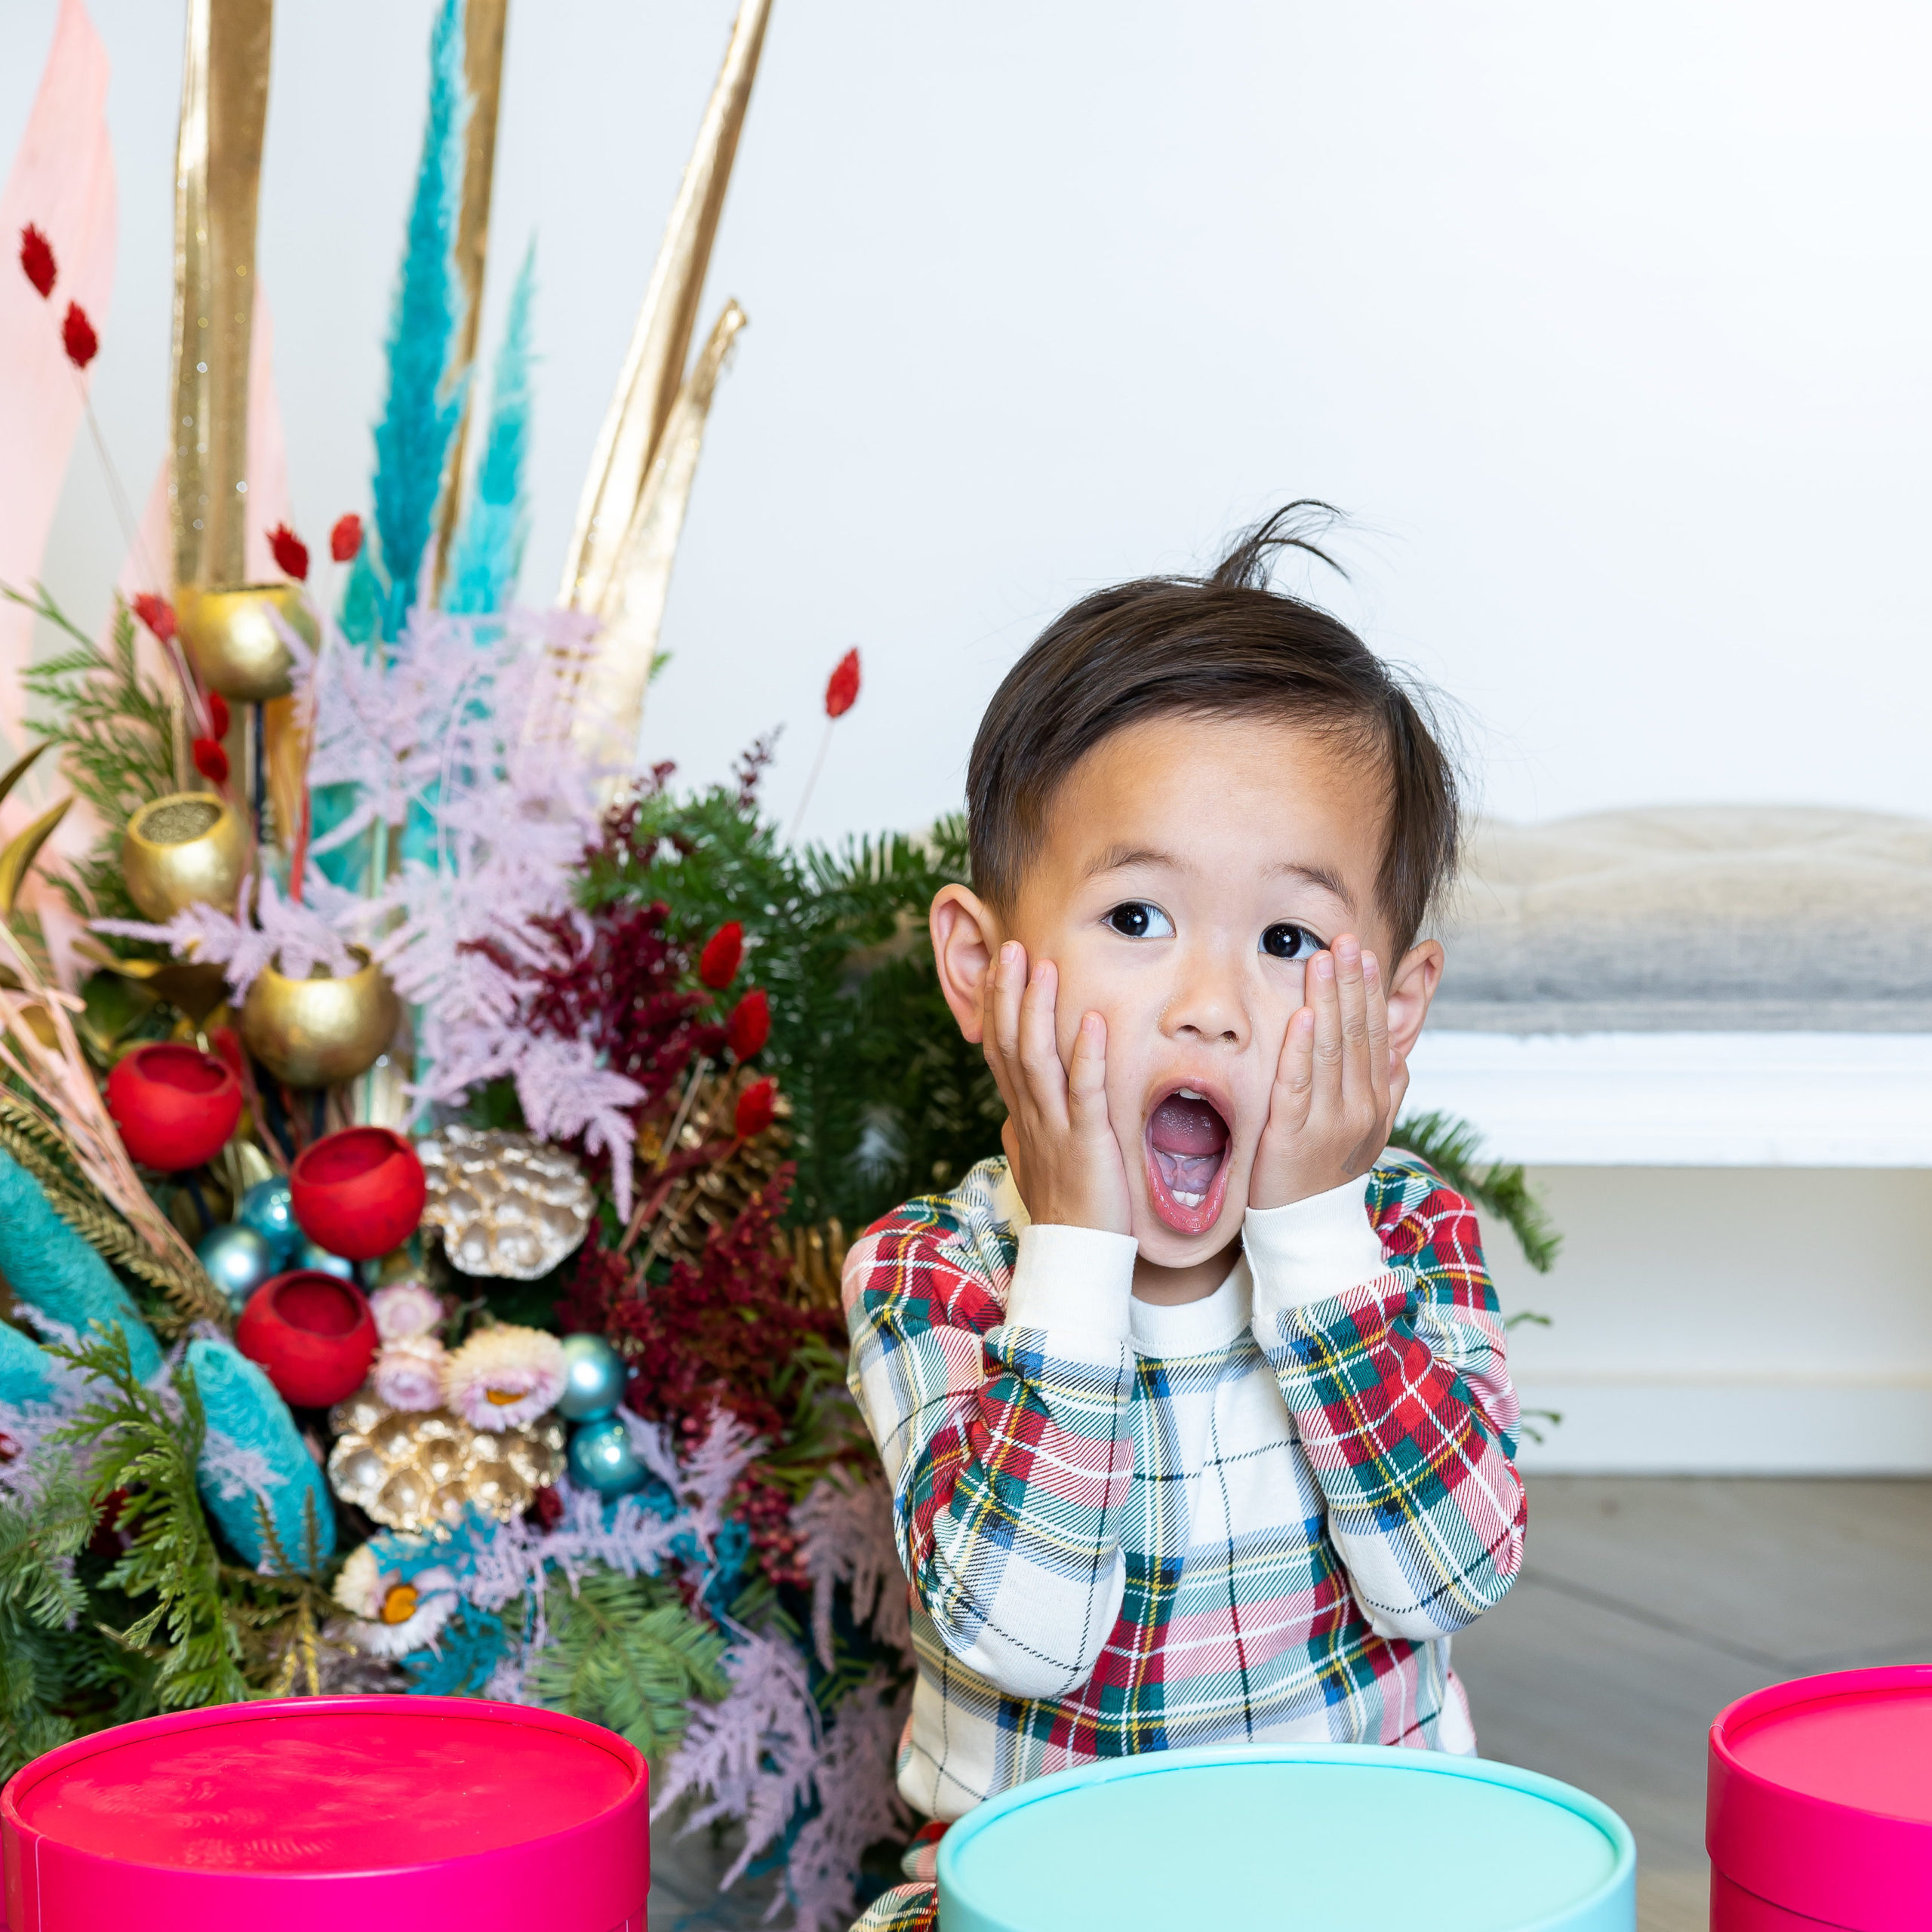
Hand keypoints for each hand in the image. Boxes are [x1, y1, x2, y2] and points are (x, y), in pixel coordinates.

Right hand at [981, 941, 1132, 1233]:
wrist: (1073, 1253)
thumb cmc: (1061, 1205)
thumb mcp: (1033, 1159)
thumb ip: (1024, 1128)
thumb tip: (1011, 1113)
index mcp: (1020, 1113)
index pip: (999, 1048)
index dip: (996, 1005)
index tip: (998, 966)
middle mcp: (1030, 1113)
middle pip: (1010, 1042)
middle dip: (1009, 993)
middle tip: (1011, 946)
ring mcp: (1054, 1127)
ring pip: (1038, 1059)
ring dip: (1040, 1010)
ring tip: (1044, 967)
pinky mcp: (1086, 1142)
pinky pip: (1083, 1092)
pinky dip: (1086, 1055)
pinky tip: (1092, 1022)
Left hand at [1249, 935, 1398, 1209]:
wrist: (1308, 1228)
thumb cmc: (1327, 1170)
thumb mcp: (1366, 1130)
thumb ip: (1385, 1090)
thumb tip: (1399, 1054)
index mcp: (1377, 1101)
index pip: (1376, 1035)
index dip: (1370, 992)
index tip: (1365, 953)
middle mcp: (1359, 1108)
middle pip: (1357, 1033)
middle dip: (1351, 983)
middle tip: (1345, 939)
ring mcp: (1329, 1122)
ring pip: (1330, 1050)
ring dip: (1327, 1000)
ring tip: (1322, 960)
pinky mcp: (1293, 1135)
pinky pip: (1298, 1083)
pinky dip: (1300, 1047)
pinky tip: (1302, 1015)